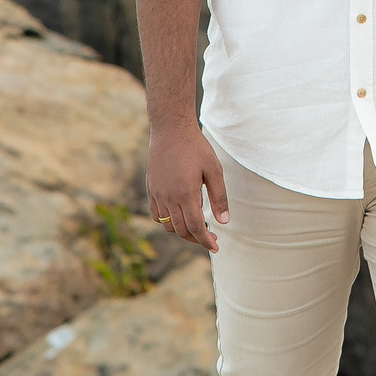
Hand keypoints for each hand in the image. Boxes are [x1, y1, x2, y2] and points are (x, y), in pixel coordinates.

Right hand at [145, 124, 227, 252]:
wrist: (170, 129)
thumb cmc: (195, 147)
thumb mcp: (214, 170)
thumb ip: (219, 197)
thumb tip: (224, 221)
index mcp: (186, 194)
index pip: (196, 228)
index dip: (206, 241)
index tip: (215, 246)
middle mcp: (169, 197)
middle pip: (181, 230)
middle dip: (197, 239)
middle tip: (211, 237)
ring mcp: (157, 194)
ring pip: (167, 224)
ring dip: (182, 231)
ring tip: (197, 226)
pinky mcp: (151, 188)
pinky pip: (156, 214)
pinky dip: (168, 221)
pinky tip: (180, 215)